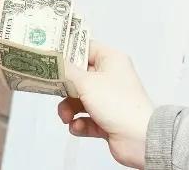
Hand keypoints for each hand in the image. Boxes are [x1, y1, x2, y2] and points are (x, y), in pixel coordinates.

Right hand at [57, 41, 153, 168]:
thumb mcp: (87, 83)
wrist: (139, 139)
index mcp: (111, 60)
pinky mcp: (107, 119)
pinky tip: (79, 126)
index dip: (67, 53)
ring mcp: (108, 99)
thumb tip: (52, 59)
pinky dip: (79, 123)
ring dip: (69, 109)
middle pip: (78, 76)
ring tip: (67, 117)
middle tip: (53, 91)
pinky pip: (85, 118)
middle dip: (65, 88)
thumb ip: (66, 71)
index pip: (85, 48)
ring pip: (79, 99)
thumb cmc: (120, 105)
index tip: (49, 58)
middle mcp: (110, 77)